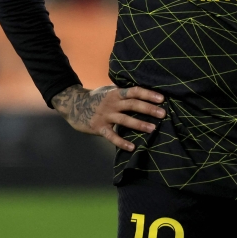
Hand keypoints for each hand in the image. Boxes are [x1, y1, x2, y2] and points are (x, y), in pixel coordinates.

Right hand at [50, 84, 165, 150]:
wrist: (73, 105)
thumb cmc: (96, 98)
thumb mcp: (109, 91)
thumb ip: (123, 92)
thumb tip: (143, 91)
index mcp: (116, 93)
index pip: (134, 91)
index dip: (148, 94)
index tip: (161, 98)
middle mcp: (112, 103)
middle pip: (132, 105)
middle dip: (148, 109)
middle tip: (162, 113)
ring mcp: (105, 116)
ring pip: (124, 120)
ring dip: (139, 124)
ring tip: (152, 129)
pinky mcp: (99, 127)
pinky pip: (112, 136)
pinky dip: (122, 142)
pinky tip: (132, 147)